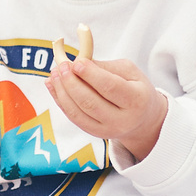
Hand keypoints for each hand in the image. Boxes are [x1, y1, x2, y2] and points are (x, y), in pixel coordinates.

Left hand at [50, 49, 168, 162]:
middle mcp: (123, 119)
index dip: (91, 75)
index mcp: (137, 100)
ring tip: (54, 73)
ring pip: (78, 112)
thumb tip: (78, 63)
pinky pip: (74, 117)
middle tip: (61, 66)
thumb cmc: (135, 88)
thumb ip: (105, 67)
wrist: (142, 118)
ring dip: (62, 91)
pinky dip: (60, 101)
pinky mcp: (95, 133)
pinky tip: (52, 85)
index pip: (110, 88)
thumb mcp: (129, 72)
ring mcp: (108, 130)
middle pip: (91, 102)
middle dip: (72, 83)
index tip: (76, 62)